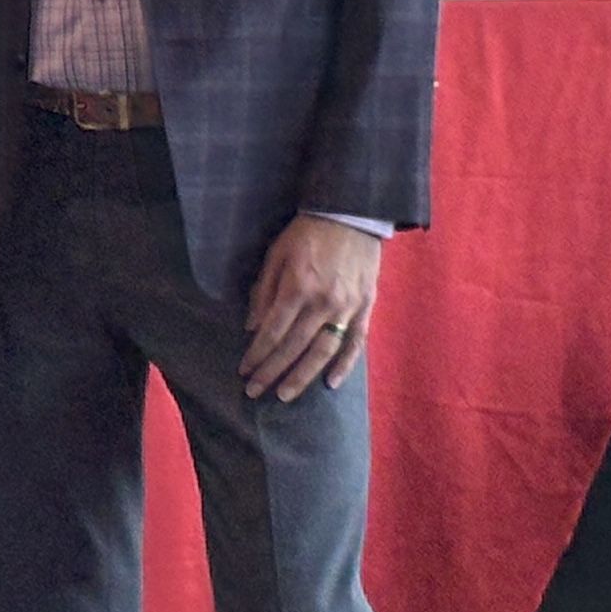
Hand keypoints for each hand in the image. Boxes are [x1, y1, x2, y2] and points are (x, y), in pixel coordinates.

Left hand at [240, 215, 379, 400]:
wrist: (351, 216)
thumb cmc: (307, 234)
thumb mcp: (276, 255)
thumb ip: (264, 292)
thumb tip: (252, 328)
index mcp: (298, 287)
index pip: (273, 331)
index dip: (257, 354)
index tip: (244, 371)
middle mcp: (323, 302)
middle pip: (294, 347)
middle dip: (272, 372)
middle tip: (255, 391)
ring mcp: (347, 308)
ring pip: (323, 351)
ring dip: (302, 377)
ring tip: (285, 396)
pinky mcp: (366, 308)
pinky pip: (356, 343)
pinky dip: (344, 365)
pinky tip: (329, 383)